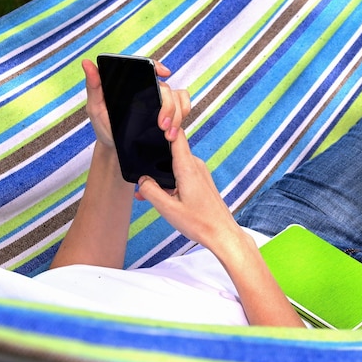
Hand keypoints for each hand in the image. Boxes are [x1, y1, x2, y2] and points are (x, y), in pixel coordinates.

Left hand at [81, 58, 190, 149]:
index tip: (165, 74)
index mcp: (132, 84)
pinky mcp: (169, 113)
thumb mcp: (95, 108)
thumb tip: (87, 63)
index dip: (158, 67)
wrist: (117, 149)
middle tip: (162, 125)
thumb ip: (94, 86)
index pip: (147, 68)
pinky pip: (184, 107)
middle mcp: (148, 90)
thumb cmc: (105, 126)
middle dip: (168, 107)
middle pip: (166, 89)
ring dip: (177, 116)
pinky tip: (174, 131)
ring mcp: (160, 102)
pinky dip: (184, 115)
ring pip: (178, 99)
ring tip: (168, 134)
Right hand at [135, 130, 242, 252]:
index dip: (164, 128)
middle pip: (172, 151)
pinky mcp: (201, 181)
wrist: (222, 233)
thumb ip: (151, 191)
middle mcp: (195, 166)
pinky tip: (161, 197)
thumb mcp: (168, 209)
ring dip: (161, 176)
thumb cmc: (199, 222)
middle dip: (154, 161)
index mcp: (188, 168)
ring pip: (175, 165)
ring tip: (146, 193)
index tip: (149, 128)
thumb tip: (142, 180)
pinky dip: (170, 182)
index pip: (176, 136)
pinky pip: (181, 174)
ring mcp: (200, 173)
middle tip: (139, 176)